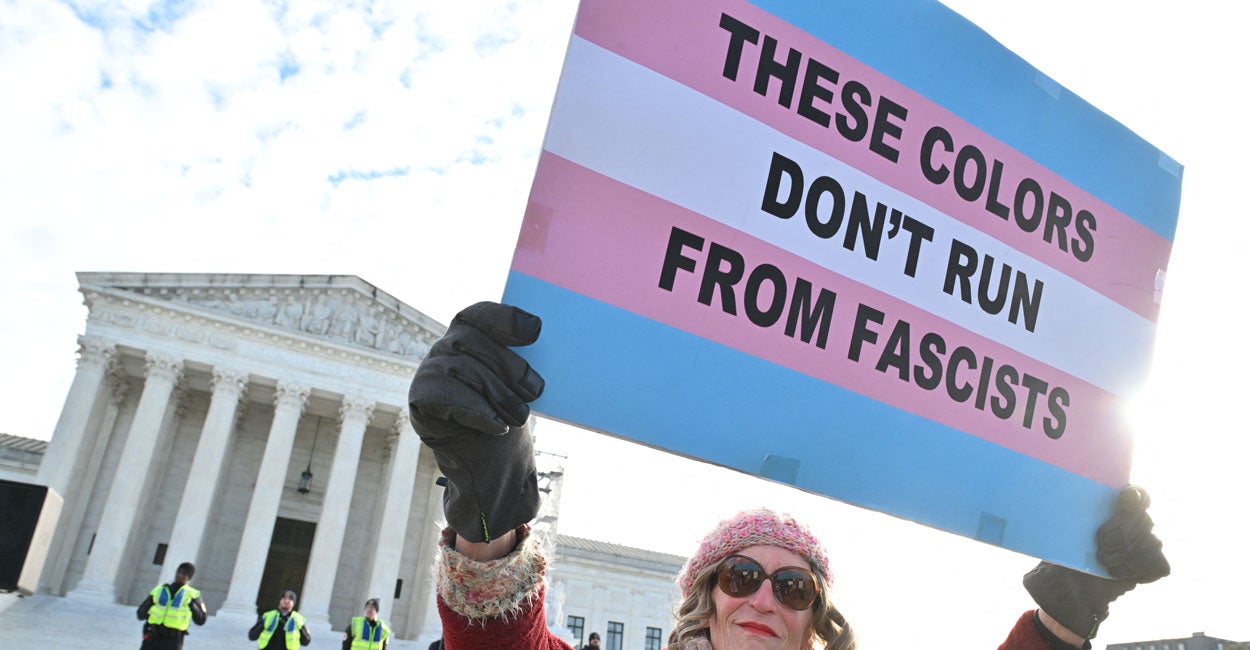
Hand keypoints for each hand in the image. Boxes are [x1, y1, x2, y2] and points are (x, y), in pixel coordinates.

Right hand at [408, 302, 544, 543]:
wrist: (491, 467)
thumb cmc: (508, 419)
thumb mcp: (520, 387)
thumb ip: (522, 362)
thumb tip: (551, 341)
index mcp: (469, 337)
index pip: (478, 315)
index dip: (504, 317)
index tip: (535, 330)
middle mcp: (445, 350)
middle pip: (472, 340)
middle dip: (508, 365)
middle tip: (535, 390)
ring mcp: (430, 374)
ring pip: (462, 368)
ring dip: (497, 394)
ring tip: (518, 416)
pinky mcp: (420, 402)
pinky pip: (446, 397)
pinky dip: (477, 412)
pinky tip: (497, 427)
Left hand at [1024, 486, 1169, 638]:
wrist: (1070, 588)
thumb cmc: (1064, 554)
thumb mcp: (1059, 533)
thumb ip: (1063, 515)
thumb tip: (1047, 495)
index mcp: (1114, 509)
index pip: (1138, 495)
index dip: (1135, 496)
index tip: (1123, 500)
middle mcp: (1135, 524)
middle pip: (1143, 519)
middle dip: (1120, 532)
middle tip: (1101, 546)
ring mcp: (1148, 544)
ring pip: (1150, 541)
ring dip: (1123, 554)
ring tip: (1103, 561)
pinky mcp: (1153, 566)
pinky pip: (1154, 563)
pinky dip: (1133, 568)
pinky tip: (1115, 572)